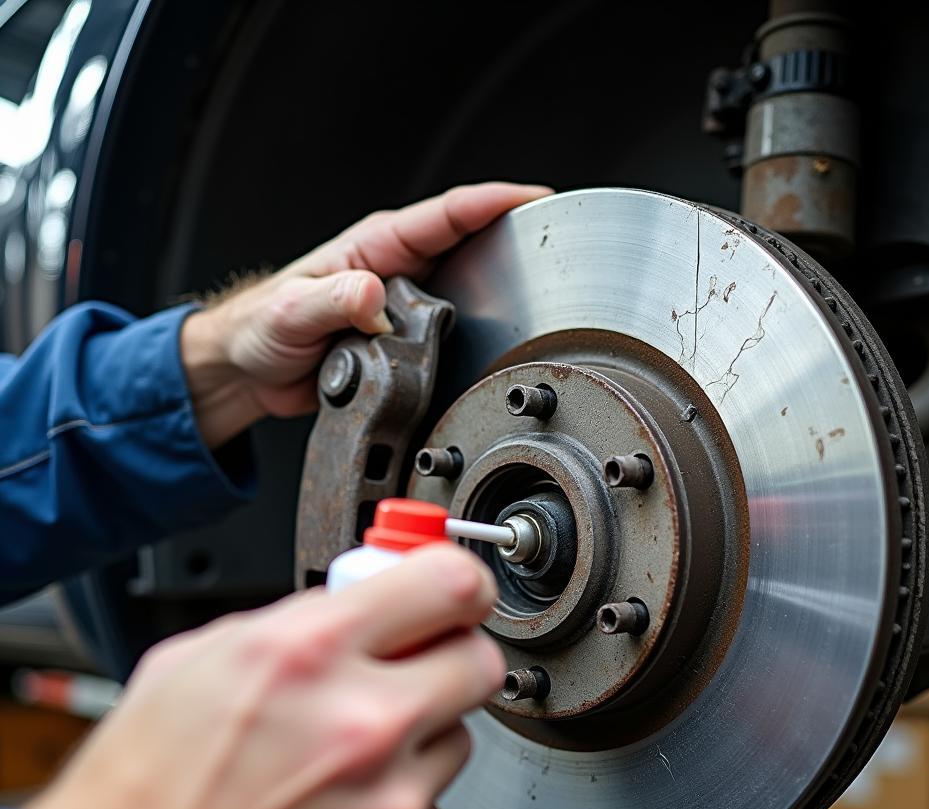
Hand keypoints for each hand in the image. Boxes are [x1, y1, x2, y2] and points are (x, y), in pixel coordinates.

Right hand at [23, 545, 502, 808]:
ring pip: (459, 739)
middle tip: (419, 668)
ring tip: (351, 758)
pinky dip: (402, 808)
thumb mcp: (201, 658)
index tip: (458, 593)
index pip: (449, 584)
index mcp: (308, 654)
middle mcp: (361, 724)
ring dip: (421, 738)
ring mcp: (387, 803)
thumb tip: (360, 605)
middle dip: (454, 657)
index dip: (462, 583)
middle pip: (480, 661)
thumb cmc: (145, 787)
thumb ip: (299, 621)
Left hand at [180, 182, 551, 447]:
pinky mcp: (405, 343)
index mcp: (374, 249)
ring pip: (466, 294)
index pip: (444, 216)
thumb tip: (373, 298)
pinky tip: (498, 344)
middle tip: (558, 244)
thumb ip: (331, 303)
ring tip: (544, 293)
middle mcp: (396, 272)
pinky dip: (474, 338)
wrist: (251, 372)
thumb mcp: (290, 312)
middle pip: (469, 246)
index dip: (492, 203)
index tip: (535, 198)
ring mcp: (404, 307)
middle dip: (515, 239)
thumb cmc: (261, 329)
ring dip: (501, 293)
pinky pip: (449, 336)